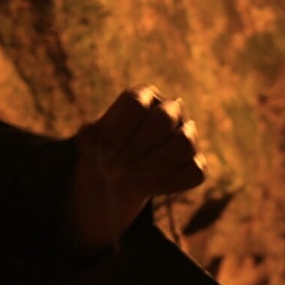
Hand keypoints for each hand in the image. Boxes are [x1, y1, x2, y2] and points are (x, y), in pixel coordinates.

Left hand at [65, 85, 207, 251]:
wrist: (117, 180)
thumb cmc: (105, 153)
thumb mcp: (89, 144)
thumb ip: (89, 137)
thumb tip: (94, 135)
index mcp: (144, 96)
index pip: (136, 102)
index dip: (119, 129)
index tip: (103, 152)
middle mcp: (171, 110)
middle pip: (164, 118)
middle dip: (138, 146)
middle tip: (117, 166)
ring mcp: (187, 137)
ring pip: (185, 143)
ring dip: (156, 163)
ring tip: (132, 176)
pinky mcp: (195, 164)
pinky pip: (195, 171)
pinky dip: (173, 181)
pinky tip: (150, 188)